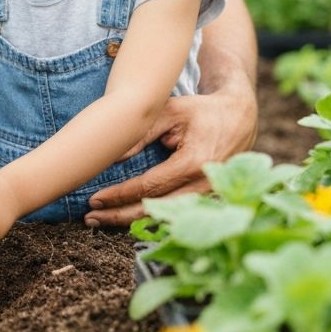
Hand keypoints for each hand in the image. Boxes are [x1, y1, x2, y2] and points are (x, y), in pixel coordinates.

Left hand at [85, 82, 257, 227]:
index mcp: (194, 163)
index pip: (150, 187)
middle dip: (120, 215)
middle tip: (91, 217)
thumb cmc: (202, 111)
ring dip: (132, 220)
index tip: (96, 199)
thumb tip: (113, 156)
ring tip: (103, 220)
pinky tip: (128, 219)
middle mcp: (204, 185)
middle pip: (155, 209)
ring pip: (166, 217)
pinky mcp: (210, 200)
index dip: (120, 195)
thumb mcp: (170, 112)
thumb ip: (142, 133)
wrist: (239, 117)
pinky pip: (177, 214)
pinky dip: (152, 218)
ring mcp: (210, 197)